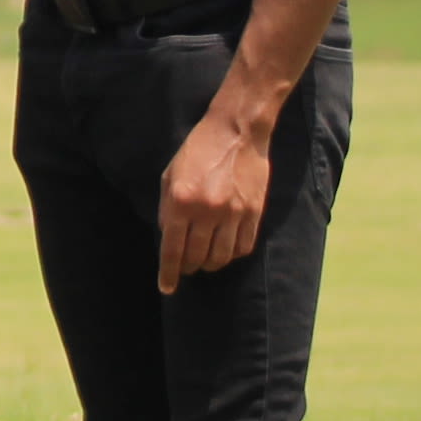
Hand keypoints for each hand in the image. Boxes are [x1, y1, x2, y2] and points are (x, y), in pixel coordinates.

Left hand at [159, 93, 276, 291]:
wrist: (236, 132)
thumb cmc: (196, 152)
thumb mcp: (170, 176)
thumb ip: (167, 209)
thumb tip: (168, 240)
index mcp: (180, 201)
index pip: (172, 249)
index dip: (168, 273)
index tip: (166, 288)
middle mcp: (206, 210)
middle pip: (197, 257)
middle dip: (188, 269)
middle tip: (185, 269)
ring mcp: (233, 212)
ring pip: (221, 257)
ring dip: (210, 264)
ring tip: (204, 261)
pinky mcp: (254, 212)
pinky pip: (243, 247)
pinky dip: (232, 255)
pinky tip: (224, 250)